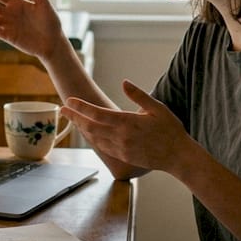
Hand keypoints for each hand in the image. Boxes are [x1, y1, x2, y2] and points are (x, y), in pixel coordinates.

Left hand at [62, 80, 196, 173]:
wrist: (178, 157)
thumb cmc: (171, 130)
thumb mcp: (158, 108)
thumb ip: (139, 95)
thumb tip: (124, 82)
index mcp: (127, 123)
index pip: (97, 114)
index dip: (80, 107)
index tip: (69, 101)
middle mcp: (120, 137)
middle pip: (90, 126)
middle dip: (74, 117)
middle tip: (62, 109)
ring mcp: (120, 149)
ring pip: (94, 138)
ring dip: (81, 128)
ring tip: (72, 119)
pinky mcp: (123, 157)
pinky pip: (102, 147)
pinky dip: (92, 139)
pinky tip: (88, 133)